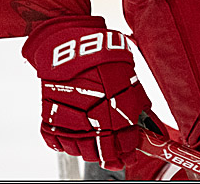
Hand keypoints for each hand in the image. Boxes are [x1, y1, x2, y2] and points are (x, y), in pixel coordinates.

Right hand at [22, 15, 153, 169]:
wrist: (69, 46)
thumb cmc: (101, 58)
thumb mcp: (129, 78)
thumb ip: (137, 103)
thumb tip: (149, 121)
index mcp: (114, 112)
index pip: (124, 146)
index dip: (128, 150)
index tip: (130, 149)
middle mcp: (90, 121)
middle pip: (99, 153)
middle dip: (108, 151)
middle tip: (112, 144)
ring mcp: (68, 121)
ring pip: (78, 151)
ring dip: (87, 147)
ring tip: (93, 136)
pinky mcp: (50, 118)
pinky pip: (56, 142)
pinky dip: (65, 142)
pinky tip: (74, 133)